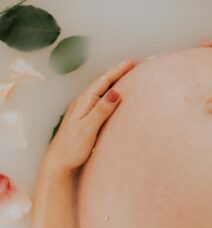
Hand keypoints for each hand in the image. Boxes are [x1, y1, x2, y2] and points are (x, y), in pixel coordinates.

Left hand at [44, 60, 134, 176]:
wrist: (59, 161)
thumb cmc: (73, 147)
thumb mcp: (88, 128)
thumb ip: (101, 110)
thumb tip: (115, 92)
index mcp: (84, 102)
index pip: (103, 81)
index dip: (117, 71)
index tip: (131, 62)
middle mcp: (83, 102)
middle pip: (102, 82)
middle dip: (116, 72)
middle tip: (130, 65)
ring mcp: (83, 109)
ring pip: (100, 90)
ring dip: (112, 81)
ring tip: (124, 76)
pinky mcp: (84, 116)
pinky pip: (99, 99)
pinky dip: (108, 93)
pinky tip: (112, 96)